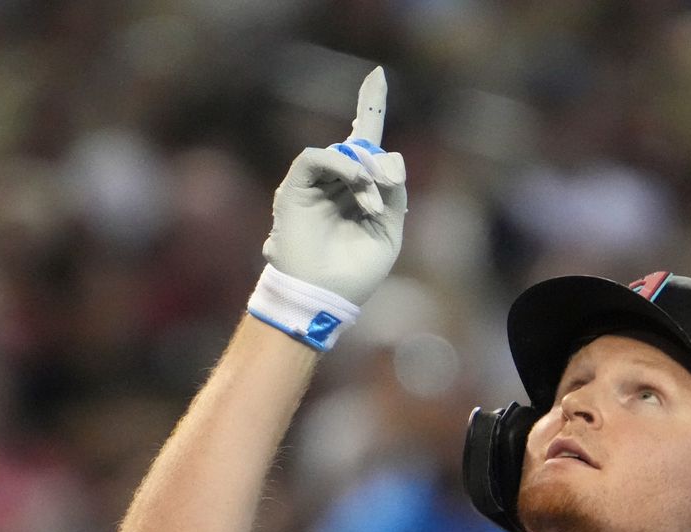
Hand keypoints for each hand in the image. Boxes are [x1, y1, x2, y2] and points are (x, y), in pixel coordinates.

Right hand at [262, 66, 406, 307]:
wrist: (323, 296)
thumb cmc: (355, 274)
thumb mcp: (388, 234)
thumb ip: (394, 196)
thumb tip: (388, 158)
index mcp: (359, 192)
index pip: (365, 142)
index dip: (370, 108)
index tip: (377, 76)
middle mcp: (337, 182)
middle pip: (362, 148)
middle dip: (380, 166)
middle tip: (388, 188)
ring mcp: (316, 184)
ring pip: (344, 153)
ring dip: (365, 173)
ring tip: (371, 204)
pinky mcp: (296, 186)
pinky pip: (317, 157)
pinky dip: (341, 165)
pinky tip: (358, 183)